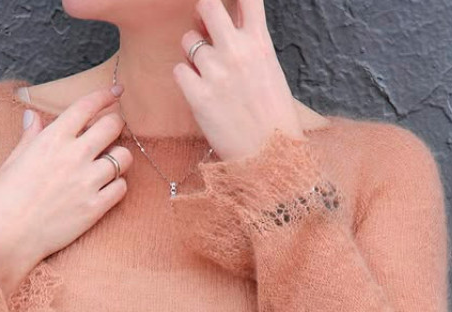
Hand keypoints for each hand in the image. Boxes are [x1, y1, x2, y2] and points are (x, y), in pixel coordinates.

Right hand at [0, 87, 132, 299]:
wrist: (3, 239)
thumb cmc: (1, 200)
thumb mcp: (12, 161)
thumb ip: (30, 137)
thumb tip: (31, 116)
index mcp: (52, 139)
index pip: (87, 106)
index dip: (106, 95)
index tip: (117, 91)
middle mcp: (74, 155)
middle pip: (113, 126)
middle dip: (115, 125)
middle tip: (111, 131)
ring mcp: (87, 182)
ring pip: (123, 157)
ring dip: (119, 157)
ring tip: (108, 164)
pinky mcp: (94, 208)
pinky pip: (121, 188)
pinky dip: (117, 185)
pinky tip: (106, 189)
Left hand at [173, 0, 304, 161]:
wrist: (271, 157)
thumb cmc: (273, 117)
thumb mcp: (270, 71)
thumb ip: (251, 45)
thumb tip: (227, 25)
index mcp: (260, 42)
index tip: (227, 5)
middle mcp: (237, 51)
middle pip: (207, 5)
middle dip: (203, 14)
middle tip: (205, 32)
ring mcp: (216, 73)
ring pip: (188, 41)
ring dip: (192, 53)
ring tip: (206, 74)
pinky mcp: (198, 97)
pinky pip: (178, 70)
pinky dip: (185, 78)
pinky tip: (197, 91)